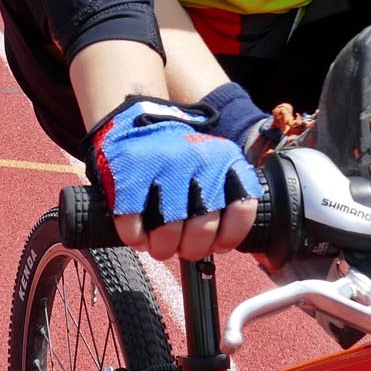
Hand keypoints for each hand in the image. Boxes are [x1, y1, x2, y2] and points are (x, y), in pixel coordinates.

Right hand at [86, 97, 261, 260]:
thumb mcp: (213, 166)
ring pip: (167, 230)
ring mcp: (162, 162)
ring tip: (158, 244)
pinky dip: (135, 236)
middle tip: (182, 248)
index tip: (217, 244)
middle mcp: (197, 158)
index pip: (241, 208)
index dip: (228, 236)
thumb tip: (225, 241)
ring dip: (162, 247)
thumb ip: (226, 196)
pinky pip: (133, 222)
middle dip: (192, 248)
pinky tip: (138, 234)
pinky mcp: (129, 170)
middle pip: (202, 227)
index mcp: (224, 158)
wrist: (137, 122)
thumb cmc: (177, 157)